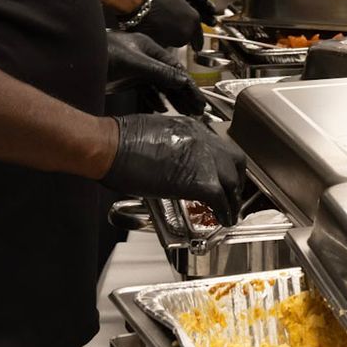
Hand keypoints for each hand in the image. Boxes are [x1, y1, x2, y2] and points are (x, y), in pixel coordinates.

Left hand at [105, 30, 207, 115]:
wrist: (78, 59)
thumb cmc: (105, 54)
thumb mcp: (134, 63)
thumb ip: (158, 71)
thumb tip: (182, 80)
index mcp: (151, 49)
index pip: (176, 69)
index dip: (188, 85)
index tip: (199, 100)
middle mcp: (146, 58)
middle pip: (170, 78)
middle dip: (184, 94)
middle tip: (198, 110)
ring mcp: (136, 69)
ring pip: (160, 86)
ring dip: (172, 99)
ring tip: (184, 112)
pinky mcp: (127, 79)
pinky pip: (146, 90)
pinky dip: (154, 99)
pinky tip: (160, 108)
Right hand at [105, 114, 247, 224]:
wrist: (110, 146)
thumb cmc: (119, 139)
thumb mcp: (154, 131)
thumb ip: (172, 144)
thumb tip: (174, 160)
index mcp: (191, 127)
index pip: (218, 146)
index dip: (223, 163)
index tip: (221, 174)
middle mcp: (203, 139)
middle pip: (234, 160)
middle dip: (236, 179)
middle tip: (232, 192)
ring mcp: (204, 159)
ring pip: (232, 180)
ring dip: (234, 197)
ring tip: (231, 210)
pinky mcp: (198, 181)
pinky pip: (221, 199)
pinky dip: (226, 211)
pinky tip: (224, 220)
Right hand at [131, 0, 200, 47]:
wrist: (141, 2)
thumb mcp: (179, 2)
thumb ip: (185, 15)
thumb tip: (183, 19)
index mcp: (194, 20)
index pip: (198, 36)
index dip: (196, 40)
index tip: (197, 45)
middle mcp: (186, 32)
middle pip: (184, 38)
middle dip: (178, 34)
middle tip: (167, 24)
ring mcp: (173, 40)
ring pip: (172, 42)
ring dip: (167, 37)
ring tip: (158, 24)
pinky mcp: (160, 45)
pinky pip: (162, 44)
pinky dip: (158, 39)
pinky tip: (152, 29)